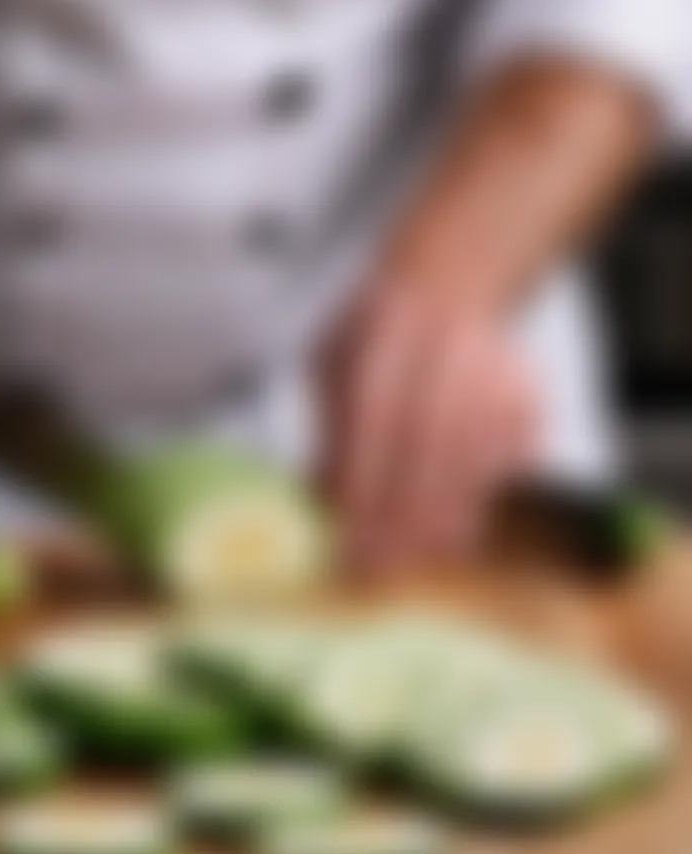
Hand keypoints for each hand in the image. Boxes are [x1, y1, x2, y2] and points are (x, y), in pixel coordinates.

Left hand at [321, 284, 537, 571]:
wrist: (449, 288)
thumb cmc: (375, 340)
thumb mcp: (330, 361)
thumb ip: (329, 424)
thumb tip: (325, 498)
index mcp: (385, 333)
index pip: (374, 419)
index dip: (363, 485)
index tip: (346, 535)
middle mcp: (446, 347)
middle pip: (427, 445)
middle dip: (400, 514)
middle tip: (376, 566)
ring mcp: (496, 369)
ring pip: (470, 458)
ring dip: (439, 518)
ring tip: (411, 558)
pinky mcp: (528, 396)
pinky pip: (505, 462)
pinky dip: (475, 500)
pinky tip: (448, 531)